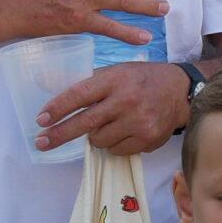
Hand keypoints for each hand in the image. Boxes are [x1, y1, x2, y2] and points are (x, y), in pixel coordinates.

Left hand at [39, 62, 190, 154]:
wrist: (180, 91)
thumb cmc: (141, 79)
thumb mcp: (116, 71)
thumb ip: (89, 82)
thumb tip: (48, 87)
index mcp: (115, 79)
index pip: (79, 95)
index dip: (58, 109)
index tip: (41, 120)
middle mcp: (126, 100)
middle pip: (85, 123)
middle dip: (59, 135)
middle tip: (41, 142)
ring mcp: (139, 122)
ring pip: (99, 141)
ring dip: (96, 136)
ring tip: (109, 123)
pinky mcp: (148, 139)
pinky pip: (116, 151)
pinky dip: (114, 144)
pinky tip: (125, 131)